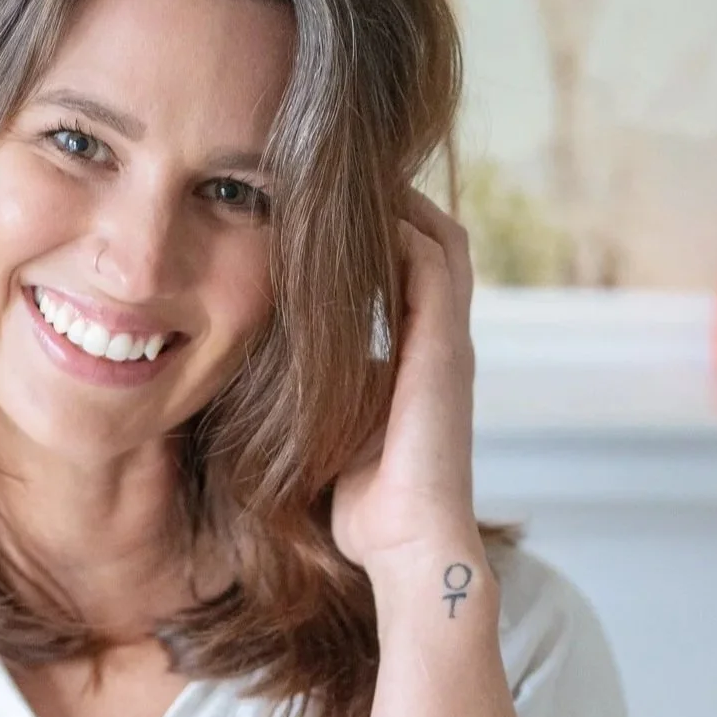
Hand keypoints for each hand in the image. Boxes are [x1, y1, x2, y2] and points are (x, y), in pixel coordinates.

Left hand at [330, 187, 479, 576]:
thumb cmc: (362, 500)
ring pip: (439, 240)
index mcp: (418, 356)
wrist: (407, 543)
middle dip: (393, 204)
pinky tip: (364, 209)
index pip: (409, 271)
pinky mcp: (446, 347)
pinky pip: (434, 263)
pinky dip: (404, 229)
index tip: (325, 207)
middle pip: (432, 242)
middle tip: (339, 174)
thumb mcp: (333, 425)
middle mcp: (441, 340)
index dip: (377, 234)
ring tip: (351, 174)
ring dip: (399, 204)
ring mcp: (449, 340)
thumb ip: (322, 387)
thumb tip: (267, 363)